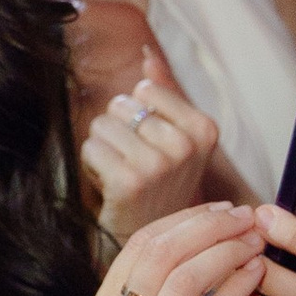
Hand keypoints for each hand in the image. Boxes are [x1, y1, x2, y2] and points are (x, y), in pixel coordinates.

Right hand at [76, 202, 267, 295]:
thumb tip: (188, 264)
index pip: (140, 245)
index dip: (183, 220)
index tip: (218, 211)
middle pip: (162, 250)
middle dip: (208, 224)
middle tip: (246, 214)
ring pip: (186, 276)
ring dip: (227, 249)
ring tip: (258, 238)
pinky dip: (238, 288)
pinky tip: (259, 275)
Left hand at [82, 73, 218, 235]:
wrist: (157, 242)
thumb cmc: (159, 185)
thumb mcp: (174, 139)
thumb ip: (164, 93)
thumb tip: (147, 53)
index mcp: (203, 128)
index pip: (144, 89)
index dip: (137, 116)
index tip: (151, 146)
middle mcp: (186, 145)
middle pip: (121, 106)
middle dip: (118, 133)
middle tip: (134, 165)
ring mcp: (160, 164)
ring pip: (102, 126)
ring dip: (103, 150)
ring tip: (122, 175)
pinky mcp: (130, 181)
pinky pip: (91, 148)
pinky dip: (92, 166)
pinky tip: (110, 187)